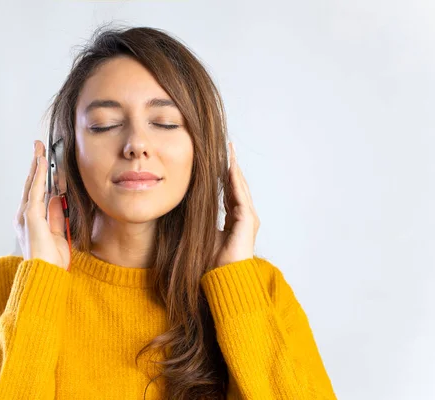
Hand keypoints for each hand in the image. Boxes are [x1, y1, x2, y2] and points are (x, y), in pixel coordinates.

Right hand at [13, 140, 69, 269]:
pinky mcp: (30, 217)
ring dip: (36, 165)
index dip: (41, 175)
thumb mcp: (59, 234)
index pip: (37, 192)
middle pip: (31, 184)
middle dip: (36, 164)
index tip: (46, 160)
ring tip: (40, 148)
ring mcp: (26, 216)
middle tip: (39, 146)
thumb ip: (56, 216)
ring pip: (31, 184)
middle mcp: (24, 216)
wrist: (45, 276)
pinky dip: (38, 175)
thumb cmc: (51, 261)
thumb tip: (57, 199)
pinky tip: (41, 163)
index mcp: (32, 220)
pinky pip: (35, 191)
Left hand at [213, 142, 259, 267]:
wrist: (223, 278)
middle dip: (232, 167)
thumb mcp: (203, 234)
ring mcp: (248, 218)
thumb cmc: (213, 262)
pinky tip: (230, 168)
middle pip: (237, 186)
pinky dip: (236, 181)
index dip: (225, 176)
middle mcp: (244, 217)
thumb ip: (201, 220)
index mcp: (235, 220)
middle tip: (228, 148)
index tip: (219, 160)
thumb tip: (185, 208)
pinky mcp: (248, 221)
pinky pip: (240, 195)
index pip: (230, 192)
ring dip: (234, 169)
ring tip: (230, 152)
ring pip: (240, 187)